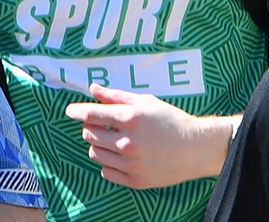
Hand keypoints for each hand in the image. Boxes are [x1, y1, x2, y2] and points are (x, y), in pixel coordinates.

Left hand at [64, 83, 234, 188]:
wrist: (198, 148)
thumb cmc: (171, 120)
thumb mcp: (145, 102)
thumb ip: (116, 96)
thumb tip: (92, 88)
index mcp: (131, 119)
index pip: (91, 115)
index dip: (76, 111)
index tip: (70, 110)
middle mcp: (129, 142)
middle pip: (89, 134)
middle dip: (91, 127)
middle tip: (103, 125)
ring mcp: (132, 164)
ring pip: (95, 153)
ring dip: (98, 144)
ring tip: (114, 140)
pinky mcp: (136, 180)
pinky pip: (106, 171)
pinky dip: (109, 163)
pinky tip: (121, 155)